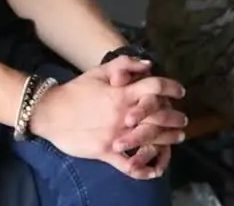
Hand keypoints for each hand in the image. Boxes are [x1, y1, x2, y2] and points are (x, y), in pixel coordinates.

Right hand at [29, 57, 186, 178]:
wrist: (50, 111)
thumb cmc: (76, 90)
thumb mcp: (99, 72)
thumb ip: (124, 65)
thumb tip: (149, 64)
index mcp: (122, 93)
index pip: (155, 87)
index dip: (171, 87)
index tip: (180, 91)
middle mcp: (123, 115)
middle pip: (159, 115)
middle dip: (176, 117)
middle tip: (183, 120)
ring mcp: (116, 135)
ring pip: (150, 140)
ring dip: (168, 140)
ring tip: (176, 138)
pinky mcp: (106, 152)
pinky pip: (129, 165)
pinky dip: (144, 169)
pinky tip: (155, 170)